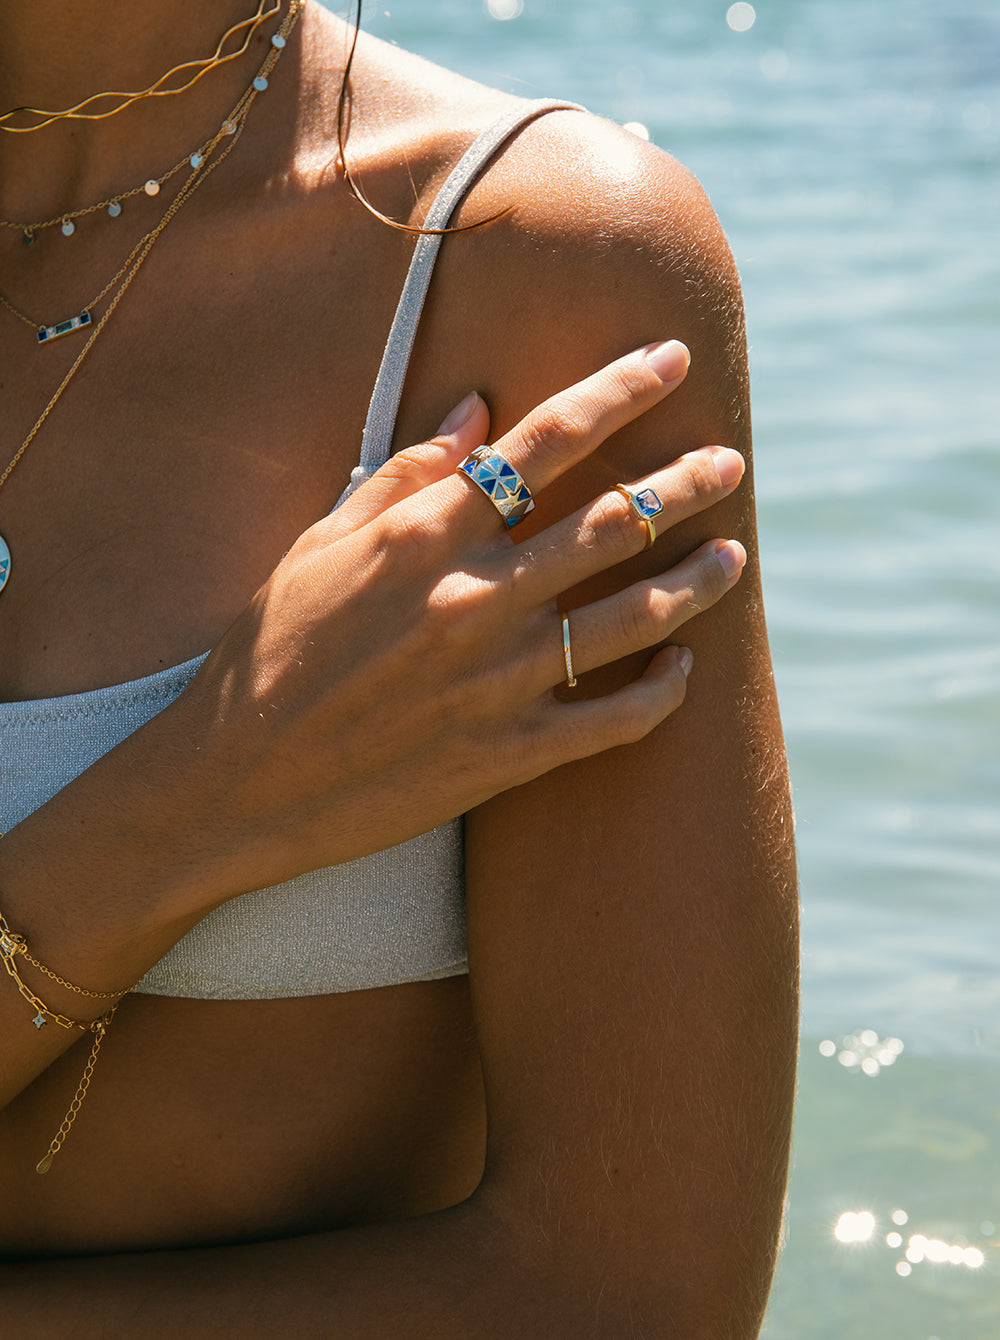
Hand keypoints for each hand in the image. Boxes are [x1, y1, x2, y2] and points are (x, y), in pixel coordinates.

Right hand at [168, 341, 746, 904]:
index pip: (546, 441)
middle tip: (728, 463)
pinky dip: (664, 693)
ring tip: (734, 556)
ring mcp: (498, 683)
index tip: (670, 358)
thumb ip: (407, 472)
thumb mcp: (320, 544)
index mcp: (426, 537)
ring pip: (634, 617)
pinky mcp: (508, 757)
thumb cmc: (268, 650)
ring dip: (696, 580)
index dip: (618, 391)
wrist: (236, 782)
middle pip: (613, 521)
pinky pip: (616, 721)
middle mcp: (475, 599)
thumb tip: (481, 406)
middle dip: (684, 482)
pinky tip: (683, 668)